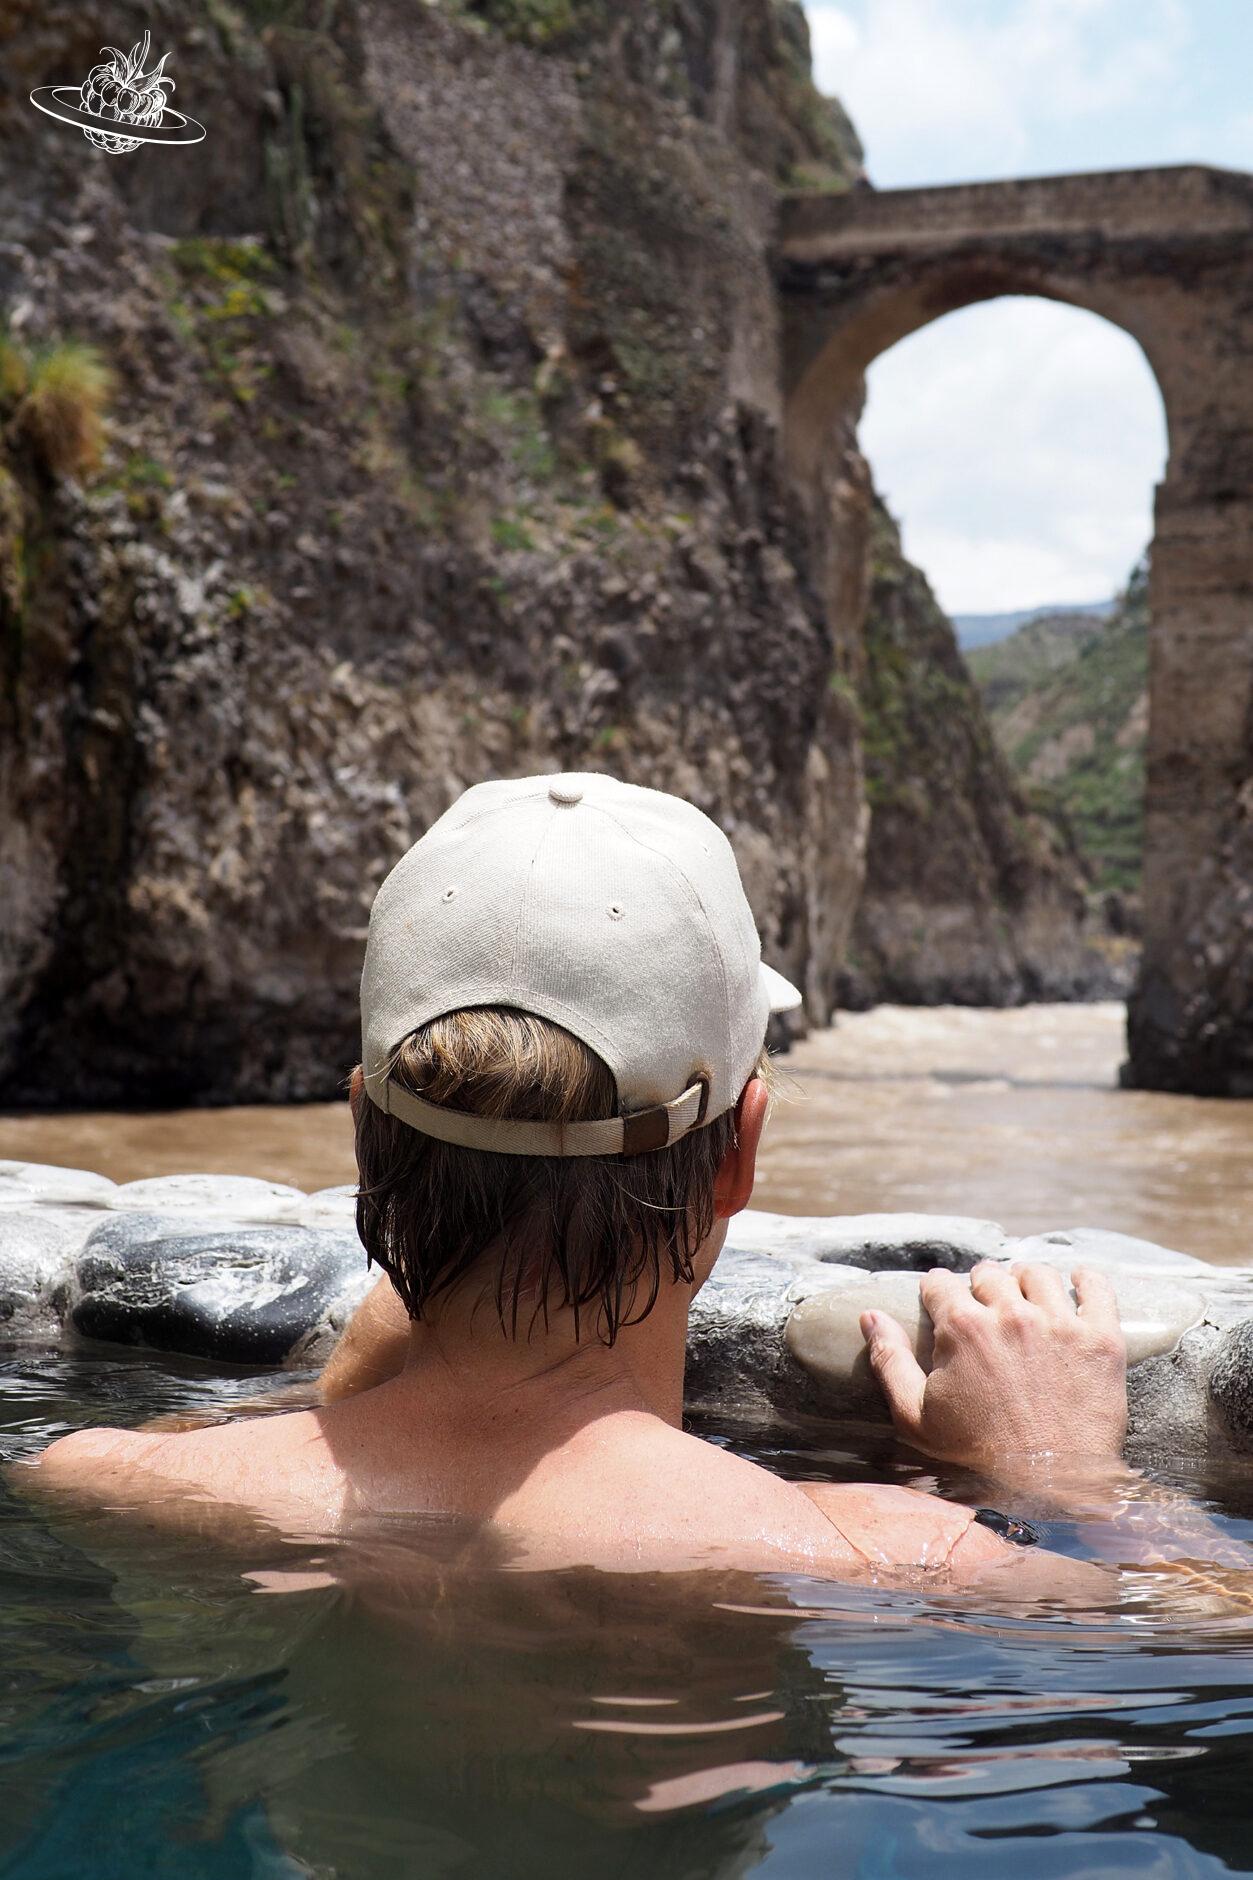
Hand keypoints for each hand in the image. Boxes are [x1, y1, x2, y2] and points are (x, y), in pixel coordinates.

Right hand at [859, 1262, 1127, 1471]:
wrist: (1052, 1489)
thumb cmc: (977, 1458)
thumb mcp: (916, 1417)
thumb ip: (890, 1361)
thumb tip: (869, 1316)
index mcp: (962, 1329)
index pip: (940, 1282)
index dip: (937, 1293)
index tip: (942, 1304)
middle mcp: (1011, 1315)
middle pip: (989, 1273)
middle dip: (981, 1286)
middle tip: (985, 1308)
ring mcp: (1060, 1324)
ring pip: (1038, 1273)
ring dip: (1026, 1282)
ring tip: (1027, 1300)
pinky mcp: (1101, 1338)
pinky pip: (1096, 1287)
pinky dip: (1085, 1280)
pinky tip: (1077, 1286)